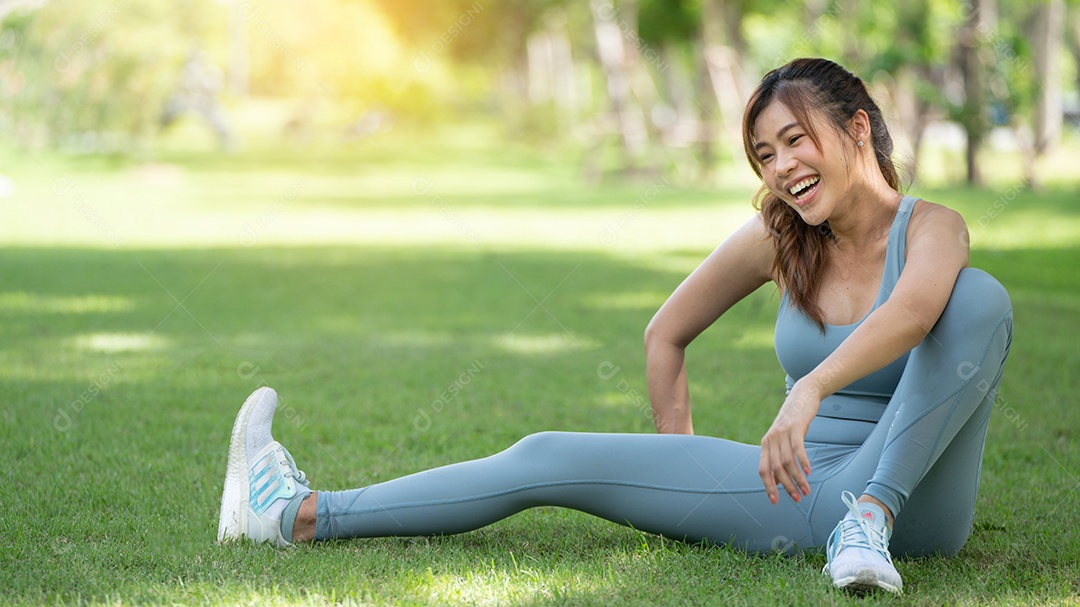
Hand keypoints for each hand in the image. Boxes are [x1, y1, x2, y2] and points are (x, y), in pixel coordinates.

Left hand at [759, 379, 821, 504]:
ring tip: (806, 490)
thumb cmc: (794, 422)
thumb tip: (777, 482)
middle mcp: (771, 439)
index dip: (768, 486)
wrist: (803, 396)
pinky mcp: (795, 427)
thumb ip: (778, 459)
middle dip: (786, 486)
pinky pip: (797, 448)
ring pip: (787, 461)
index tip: (775, 501)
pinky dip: (802, 461)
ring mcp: (782, 433)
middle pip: (775, 469)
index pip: (763, 470)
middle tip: (797, 499)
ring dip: (797, 478)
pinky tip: (809, 472)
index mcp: (766, 444)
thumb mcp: (782, 440)